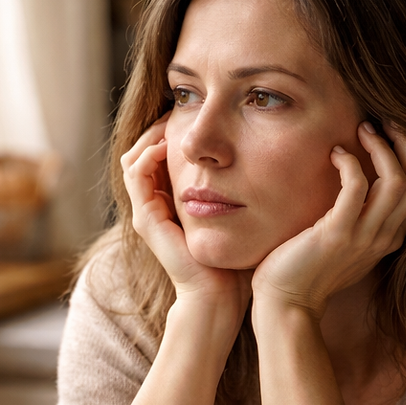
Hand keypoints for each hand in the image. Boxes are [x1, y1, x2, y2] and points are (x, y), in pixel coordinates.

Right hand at [121, 120, 251, 331]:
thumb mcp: (241, 213)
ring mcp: (147, 213)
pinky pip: (136, 175)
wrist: (220, 296)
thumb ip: (243, 189)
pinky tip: (170, 144)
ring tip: (173, 119)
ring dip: (151, 134)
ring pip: (134, 157)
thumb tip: (270, 159)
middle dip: (160, 126)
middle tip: (182, 108)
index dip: (174, 130)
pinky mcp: (146, 220)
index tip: (198, 113)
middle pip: (143, 151)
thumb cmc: (235, 261)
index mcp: (173, 202)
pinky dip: (148, 154)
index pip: (162, 154)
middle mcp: (155, 205)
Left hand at [251, 121, 405, 317]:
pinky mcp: (337, 234)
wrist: (287, 303)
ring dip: (381, 147)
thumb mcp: (346, 244)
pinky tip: (335, 154)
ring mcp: (364, 237)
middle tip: (383, 123)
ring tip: (363, 129)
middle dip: (405, 144)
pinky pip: (358, 187)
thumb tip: (361, 183)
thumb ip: (361, 220)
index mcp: (390, 238)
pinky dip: (351, 162)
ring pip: (396, 181)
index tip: (392, 134)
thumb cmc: (307, 270)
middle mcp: (384, 238)